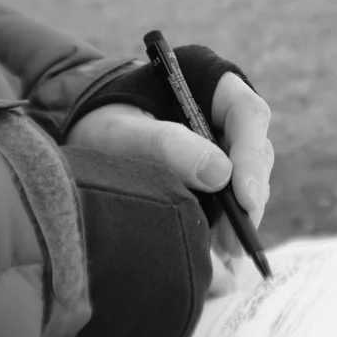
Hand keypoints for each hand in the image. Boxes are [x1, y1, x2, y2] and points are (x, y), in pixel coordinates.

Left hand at [65, 73, 273, 295]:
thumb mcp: (120, 132)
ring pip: (248, 179)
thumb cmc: (98, 123)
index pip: (247, 114)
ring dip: (239, 217)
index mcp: (209, 82)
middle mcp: (224, 112)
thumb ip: (165, 144)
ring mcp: (224, 143)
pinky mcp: (215, 173)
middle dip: (248, 198)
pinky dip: (226, 225)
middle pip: (255, 152)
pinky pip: (232, 198)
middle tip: (235, 241)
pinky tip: (218, 253)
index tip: (246, 200)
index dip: (252, 158)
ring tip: (224, 254)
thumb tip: (221, 174)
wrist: (81, 136)